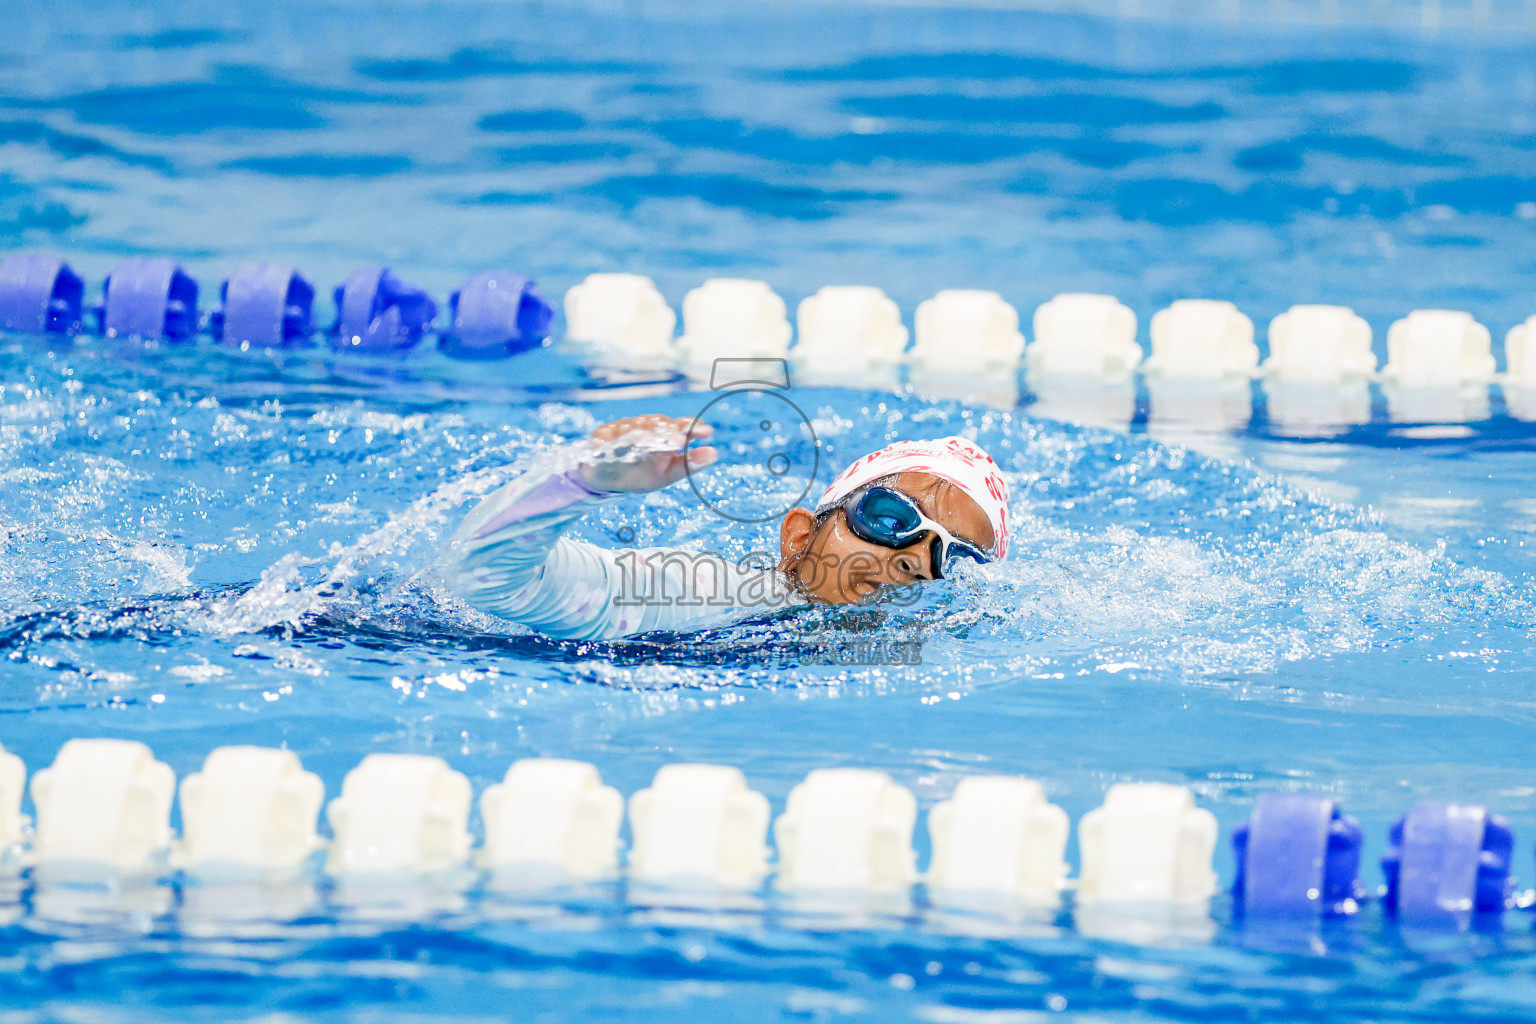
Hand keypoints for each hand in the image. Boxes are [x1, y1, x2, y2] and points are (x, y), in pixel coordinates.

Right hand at [580, 414, 717, 493]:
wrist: (608, 478)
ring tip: (644, 439)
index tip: (707, 432)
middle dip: (667, 430)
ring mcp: (622, 428)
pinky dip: (604, 441)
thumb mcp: (668, 473)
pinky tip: (603, 446)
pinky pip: (603, 436)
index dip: (692, 428)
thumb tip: (715, 453)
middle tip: (679, 439)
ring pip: (632, 427)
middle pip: (657, 424)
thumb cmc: (641, 473)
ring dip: (637, 433)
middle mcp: (644, 427)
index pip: (680, 427)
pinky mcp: (600, 435)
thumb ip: (690, 464)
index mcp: (663, 435)